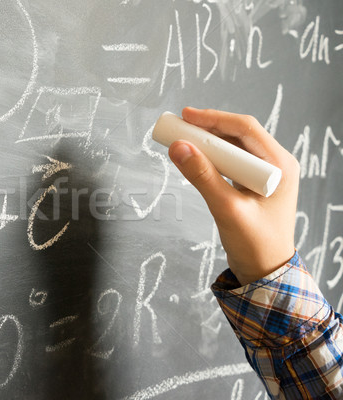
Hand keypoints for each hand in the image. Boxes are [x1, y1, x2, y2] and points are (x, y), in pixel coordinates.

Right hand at [168, 107, 299, 285]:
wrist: (266, 272)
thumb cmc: (255, 244)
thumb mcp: (226, 208)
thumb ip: (202, 176)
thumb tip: (178, 147)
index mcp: (279, 165)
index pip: (244, 128)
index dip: (213, 119)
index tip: (186, 116)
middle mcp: (275, 163)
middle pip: (238, 133)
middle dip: (207, 128)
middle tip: (178, 126)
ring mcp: (265, 173)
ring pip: (233, 146)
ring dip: (207, 142)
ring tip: (181, 139)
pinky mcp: (253, 183)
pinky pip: (231, 161)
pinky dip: (212, 157)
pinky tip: (195, 158)